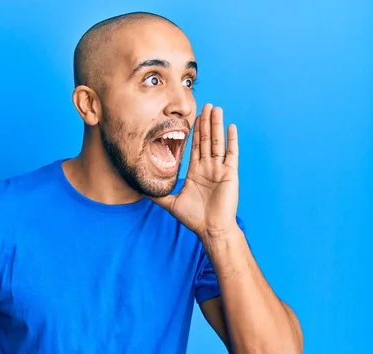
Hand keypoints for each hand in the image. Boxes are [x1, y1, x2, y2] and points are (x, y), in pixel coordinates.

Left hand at [151, 104, 239, 238]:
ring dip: (216, 125)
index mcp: (195, 172)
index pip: (193, 147)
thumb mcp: (170, 203)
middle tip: (204, 105)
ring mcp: (219, 169)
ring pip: (217, 142)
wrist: (211, 229)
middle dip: (205, 122)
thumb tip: (140, 189)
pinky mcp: (230, 173)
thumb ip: (157, 195)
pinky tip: (231, 126)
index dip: (193, 132)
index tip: (191, 118)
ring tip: (215, 109)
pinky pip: (231, 153)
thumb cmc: (193, 218)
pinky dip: (232, 140)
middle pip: (206, 140)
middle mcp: (208, 168)